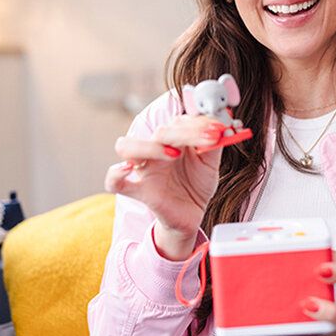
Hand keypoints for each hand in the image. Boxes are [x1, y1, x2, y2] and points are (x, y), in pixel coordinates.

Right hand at [104, 115, 225, 259]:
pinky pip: (114, 182)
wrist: (193, 214)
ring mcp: (144, 169)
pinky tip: (129, 170)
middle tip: (210, 139)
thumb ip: (214, 142)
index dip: (199, 123)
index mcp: (172, 139)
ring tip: (175, 154)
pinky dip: (115, 174)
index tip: (219, 130)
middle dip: (186, 133)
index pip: (178, 121)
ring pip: (127, 147)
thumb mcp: (211, 162)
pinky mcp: (138, 190)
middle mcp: (154, 149)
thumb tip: (221, 123)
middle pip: (159, 132)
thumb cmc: (197, 183)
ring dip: (150, 147)